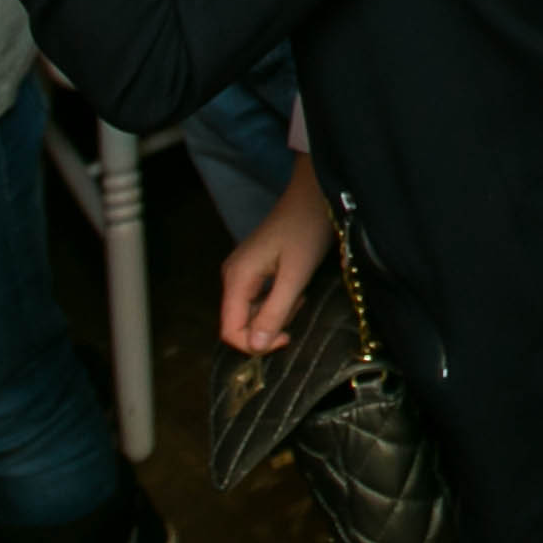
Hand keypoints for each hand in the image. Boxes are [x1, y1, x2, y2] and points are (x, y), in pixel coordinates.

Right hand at [220, 155, 335, 353]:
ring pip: (252, 311)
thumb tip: (256, 347)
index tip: (287, 337)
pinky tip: (295, 287)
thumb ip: (275, 311)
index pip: (229, 331)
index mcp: (236, 278)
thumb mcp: (295, 275)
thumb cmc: (306, 230)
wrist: (313, 195)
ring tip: (299, 293)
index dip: (255, 344)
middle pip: (240, 322)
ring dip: (277, 312)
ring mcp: (242, 272)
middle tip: (298, 306)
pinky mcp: (254, 269)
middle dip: (270, 325)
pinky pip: (260, 298)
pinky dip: (278, 300)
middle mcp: (232, 277)